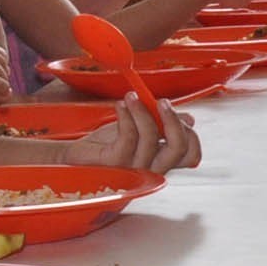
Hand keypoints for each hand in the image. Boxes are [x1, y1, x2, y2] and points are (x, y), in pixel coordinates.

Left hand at [65, 94, 200, 170]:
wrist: (75, 156)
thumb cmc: (107, 145)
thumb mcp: (140, 131)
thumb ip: (163, 125)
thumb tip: (190, 120)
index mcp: (160, 162)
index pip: (190, 157)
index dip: (191, 135)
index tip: (179, 116)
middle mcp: (150, 169)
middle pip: (179, 148)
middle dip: (173, 119)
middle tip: (161, 101)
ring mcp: (132, 168)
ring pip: (151, 138)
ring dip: (143, 110)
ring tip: (131, 96)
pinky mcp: (114, 163)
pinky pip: (128, 137)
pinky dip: (126, 116)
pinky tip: (119, 105)